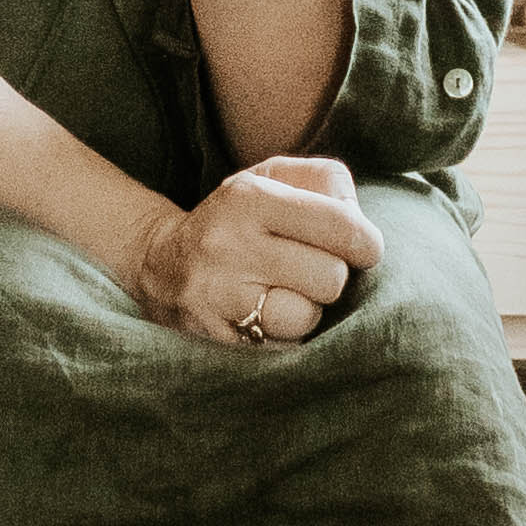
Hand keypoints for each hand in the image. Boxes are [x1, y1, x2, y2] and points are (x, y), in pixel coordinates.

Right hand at [130, 154, 383, 347]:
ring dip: (307, 310)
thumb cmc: (236, 219)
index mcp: (249, 198)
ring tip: (286, 295)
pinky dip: (285, 337)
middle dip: (332, 276)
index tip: (361, 248)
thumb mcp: (272, 177)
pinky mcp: (217, 341)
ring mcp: (219, 298)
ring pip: (307, 318)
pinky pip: (283, 348)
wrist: (159, 265)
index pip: (341, 225)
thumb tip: (361, 226)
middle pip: (330, 277)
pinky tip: (265, 318)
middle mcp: (230, 246)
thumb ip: (328, 183)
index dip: (366, 243)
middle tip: (311, 270)